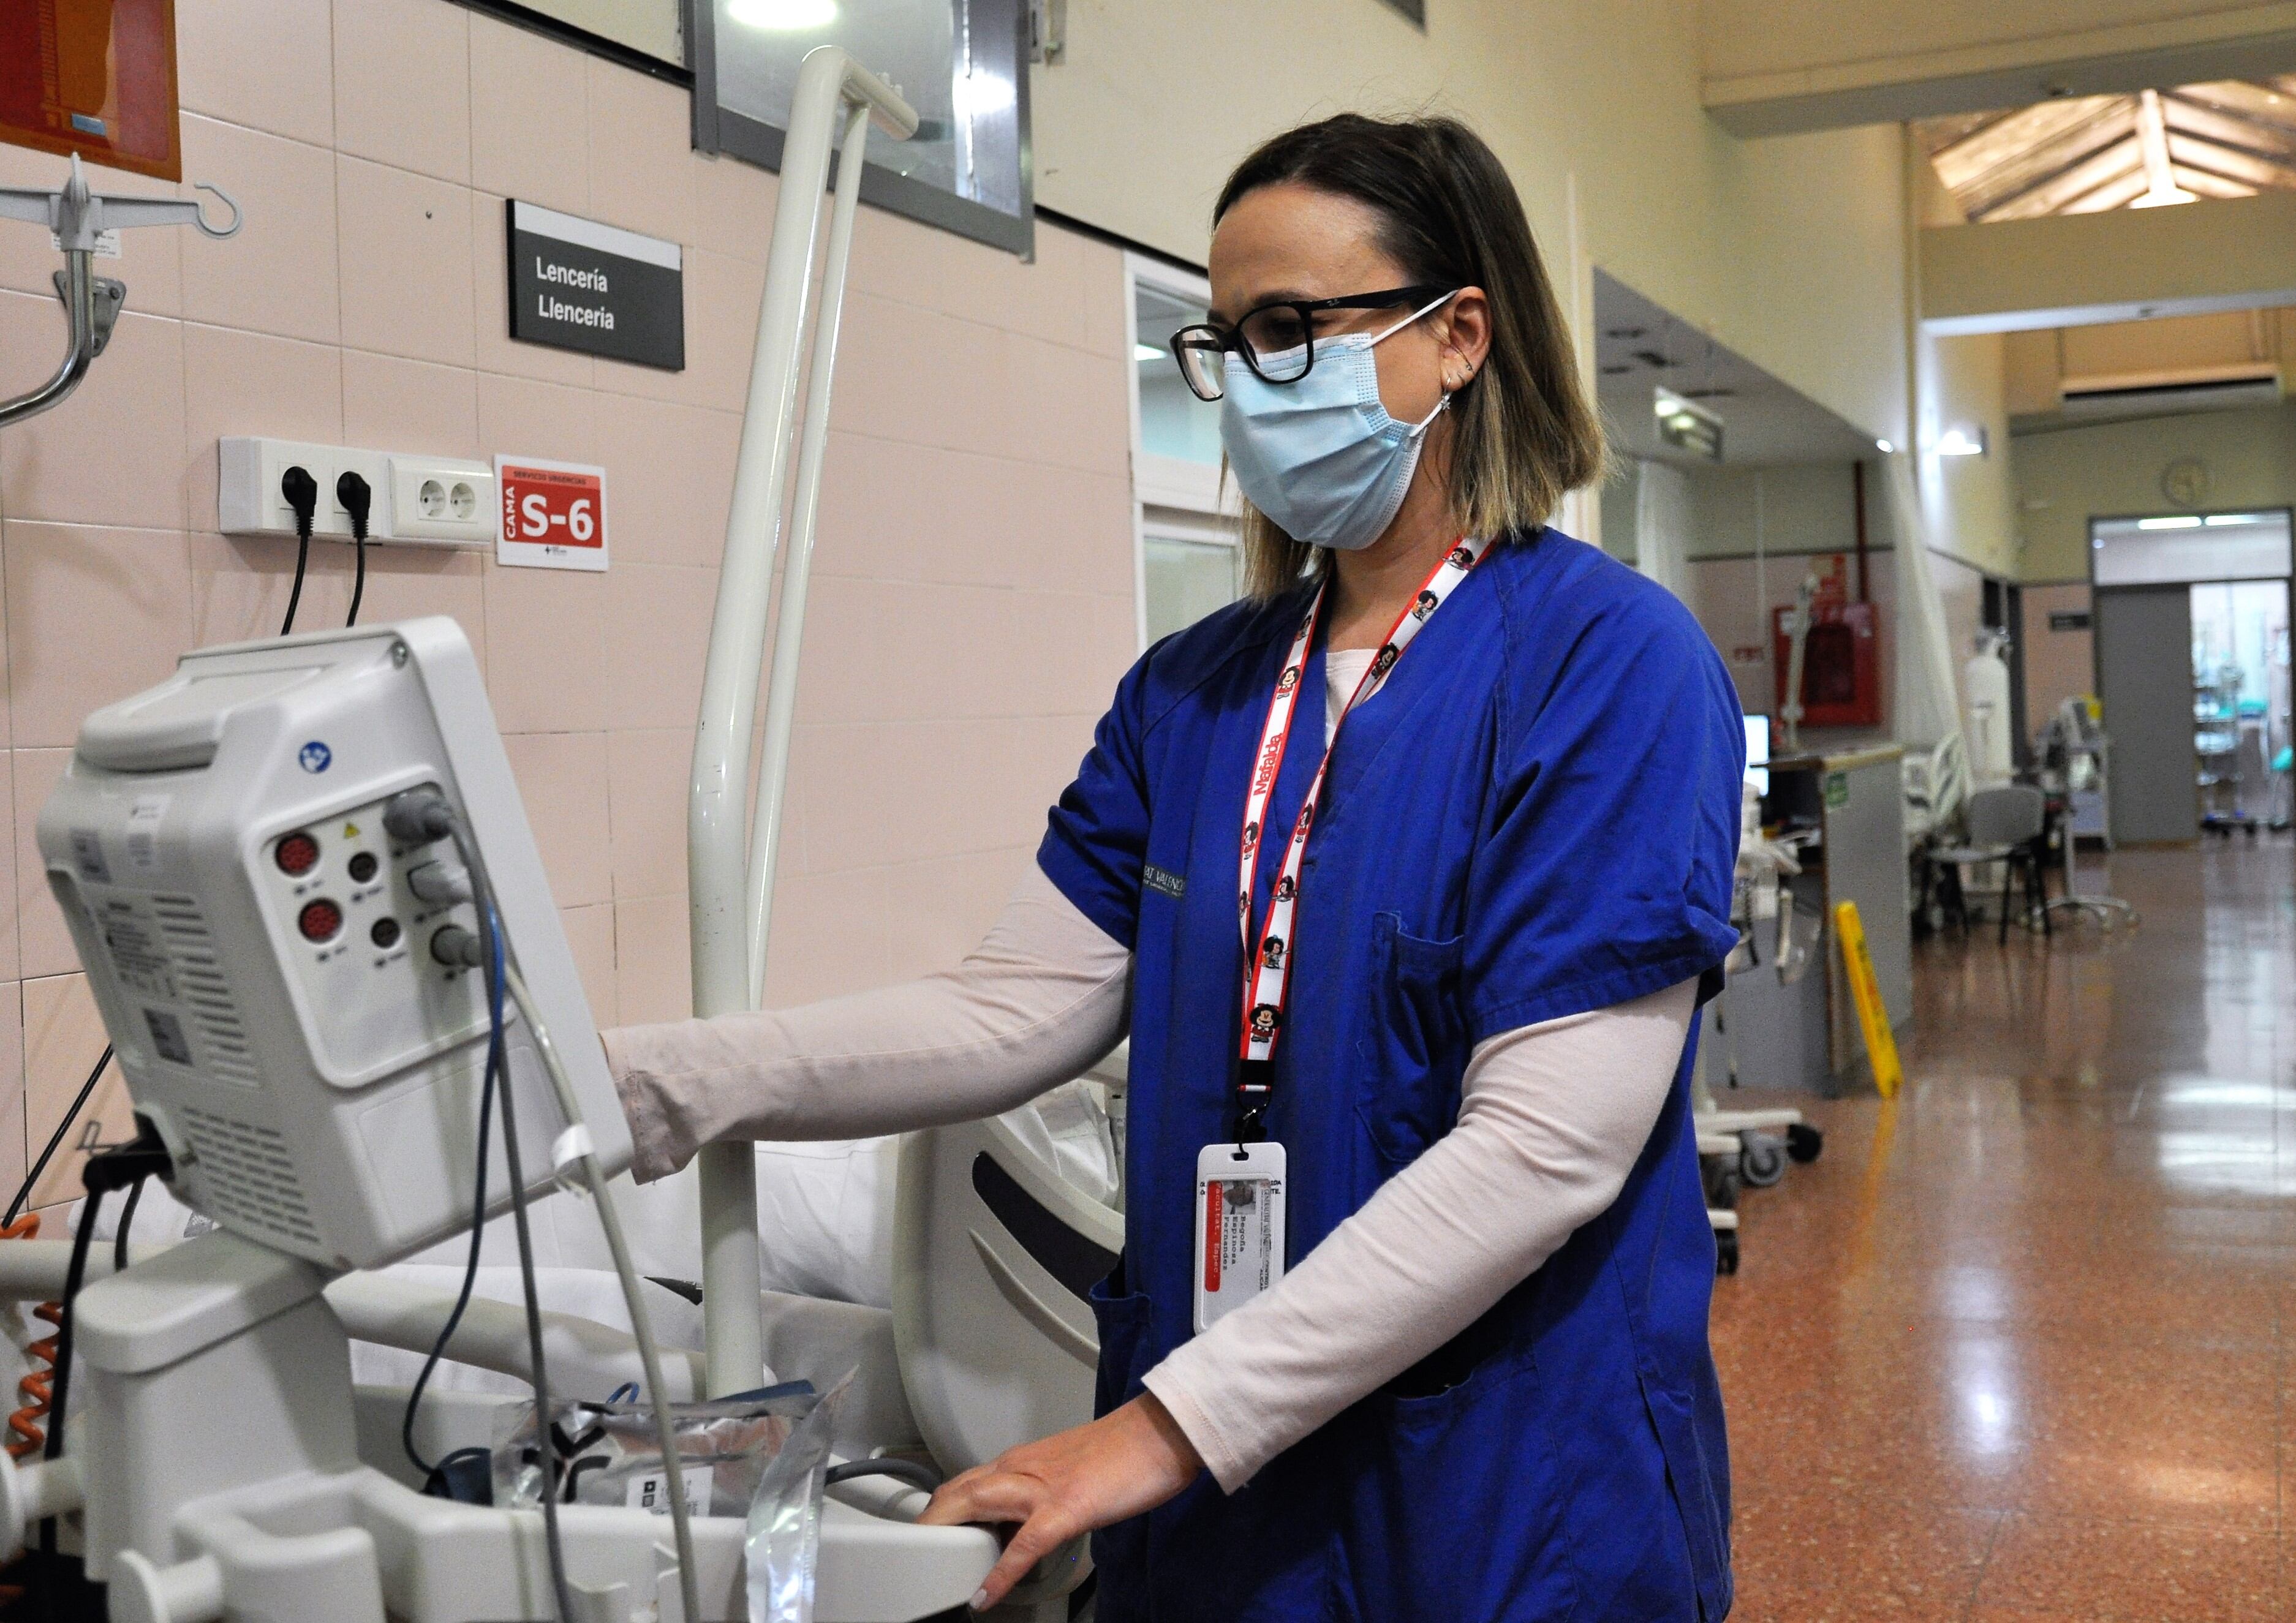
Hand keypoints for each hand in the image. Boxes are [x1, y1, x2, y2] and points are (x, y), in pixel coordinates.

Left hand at [917, 1393, 1203, 1610]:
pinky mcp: (1068, 1508)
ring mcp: (1043, 1487)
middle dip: (927, 1522)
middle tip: (907, 1555)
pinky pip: (1025, 1544)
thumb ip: (1041, 1490)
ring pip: (976, 1504)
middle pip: (958, 1490)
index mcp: (1024, 1459)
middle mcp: (1023, 1468)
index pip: (966, 1481)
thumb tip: (1024, 1521)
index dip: (938, 1508)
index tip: (924, 1535)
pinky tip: (984, 1596)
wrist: (1162, 1432)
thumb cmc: (1124, 1453)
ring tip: (925, 1570)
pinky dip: (1000, 1572)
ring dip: (946, 1535)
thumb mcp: (1069, 1470)